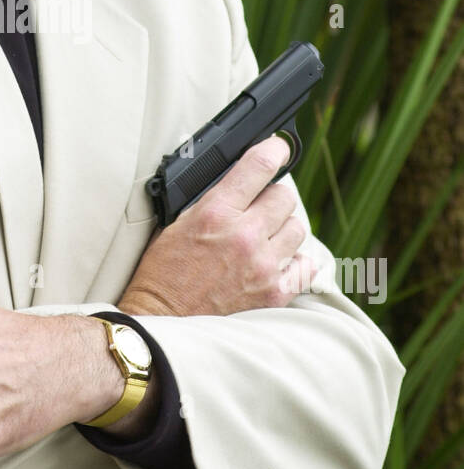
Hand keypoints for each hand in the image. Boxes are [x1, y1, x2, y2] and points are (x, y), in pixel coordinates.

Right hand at [118, 135, 317, 318]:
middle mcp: (244, 236)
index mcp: (216, 212)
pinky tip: (278, 261)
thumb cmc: (163, 272)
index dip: (275, 150)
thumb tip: (239, 178)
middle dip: (272, 196)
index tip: (279, 148)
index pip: (260, 166)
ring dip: (283, 228)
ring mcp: (263, 266)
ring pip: (297, 228)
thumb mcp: (178, 222)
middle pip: (284, 196)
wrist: (163, 320)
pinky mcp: (273, 293)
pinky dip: (295, 261)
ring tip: (266, 236)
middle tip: (259, 205)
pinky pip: (305, 266)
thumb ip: (212, 199)